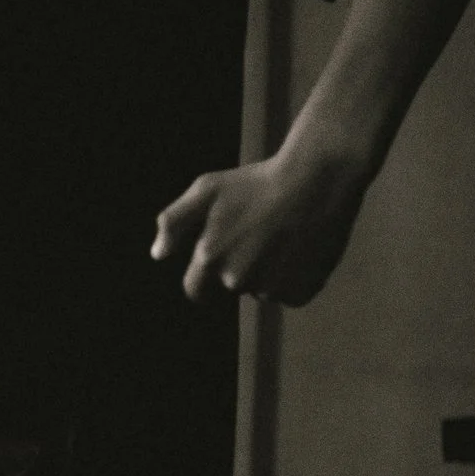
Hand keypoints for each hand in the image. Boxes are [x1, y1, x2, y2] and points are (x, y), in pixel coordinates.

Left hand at [151, 133, 369, 306]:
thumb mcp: (207, 189)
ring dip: (268, 272)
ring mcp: (270, 289)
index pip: (195, 291)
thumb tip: (158, 254)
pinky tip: (300, 249)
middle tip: (259, 234)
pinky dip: (294, 278)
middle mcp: (237, 280)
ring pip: (263, 290)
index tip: (223, 257)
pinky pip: (290, 294)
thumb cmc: (257, 182)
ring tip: (282, 237)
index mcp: (210, 258)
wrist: (316, 181)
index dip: (206, 278)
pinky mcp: (300, 292)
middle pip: (233, 287)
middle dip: (240, 268)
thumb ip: (174, 221)